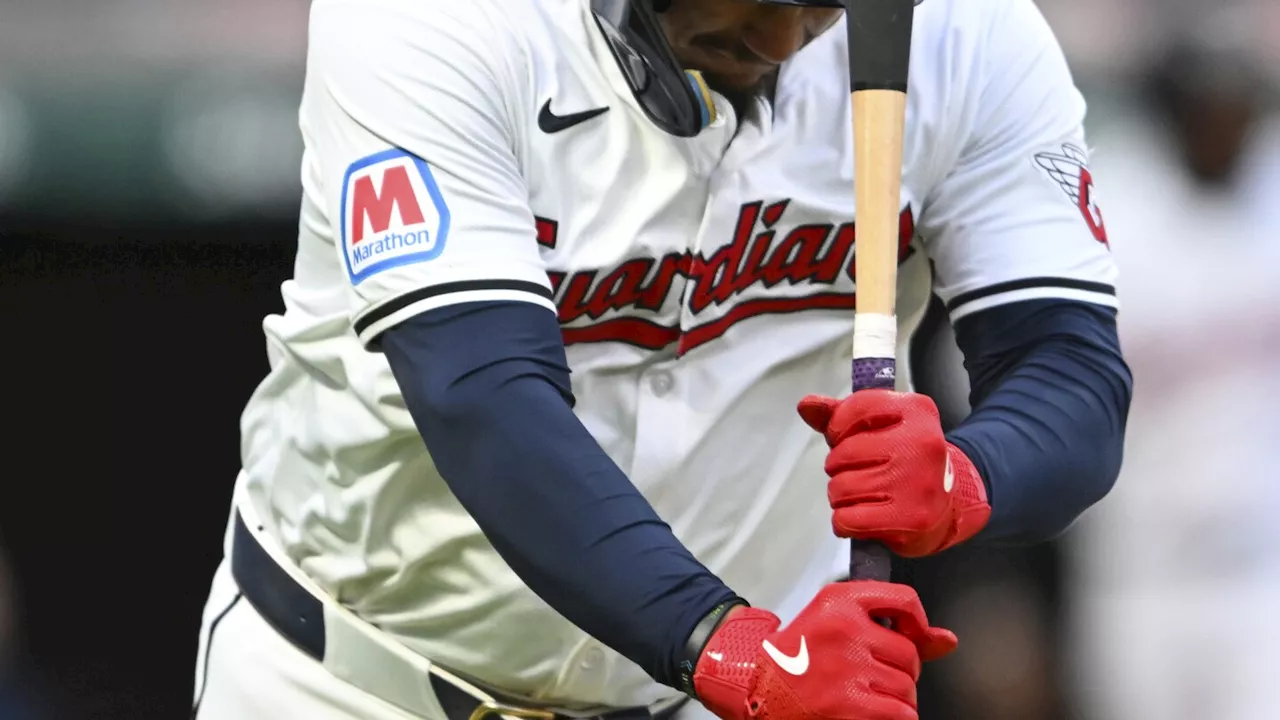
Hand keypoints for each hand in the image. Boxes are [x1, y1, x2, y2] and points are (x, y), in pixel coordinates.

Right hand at [693, 582, 956, 719]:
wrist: (756, 683)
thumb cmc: (798, 653)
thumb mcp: (836, 620)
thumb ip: (893, 623)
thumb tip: (948, 641)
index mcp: (840, 601)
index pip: (904, 600)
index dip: (917, 624)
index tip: (912, 637)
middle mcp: (845, 629)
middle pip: (910, 653)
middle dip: (898, 670)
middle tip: (869, 674)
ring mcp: (848, 669)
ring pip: (907, 687)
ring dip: (895, 698)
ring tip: (865, 695)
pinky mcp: (850, 705)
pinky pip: (901, 713)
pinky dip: (892, 717)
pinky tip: (869, 711)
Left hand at [797, 390, 990, 556]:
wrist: (948, 507)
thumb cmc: (904, 462)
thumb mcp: (879, 427)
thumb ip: (841, 414)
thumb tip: (807, 405)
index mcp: (916, 411)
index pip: (855, 408)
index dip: (838, 427)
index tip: (844, 438)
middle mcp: (920, 443)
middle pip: (843, 453)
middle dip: (839, 467)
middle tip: (859, 473)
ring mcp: (917, 482)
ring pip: (841, 488)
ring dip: (841, 496)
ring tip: (862, 495)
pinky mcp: (910, 518)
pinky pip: (847, 520)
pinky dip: (845, 522)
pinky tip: (862, 516)